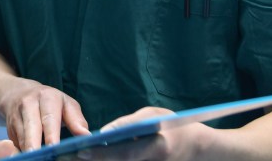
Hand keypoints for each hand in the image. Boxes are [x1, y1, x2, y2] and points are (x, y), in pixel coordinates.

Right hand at [0, 77, 88, 151]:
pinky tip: (28, 157)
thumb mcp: (66, 105)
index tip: (54, 146)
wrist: (18, 92)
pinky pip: (14, 141)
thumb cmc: (50, 103)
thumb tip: (88, 137)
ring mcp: (16, 114)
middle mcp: (29, 102)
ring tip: (34, 159)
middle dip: (34, 143)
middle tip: (38, 155)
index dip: (51, 133)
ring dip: (28, 149)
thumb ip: (77, 121)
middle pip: (31, 126)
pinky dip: (21, 151)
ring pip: (21, 136)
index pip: (50, 116)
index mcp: (47, 97)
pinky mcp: (8, 126)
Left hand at [79, 107, 211, 160]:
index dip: (101, 153)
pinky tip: (95, 158)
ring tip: (76, 158)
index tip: (80, 150)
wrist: (201, 150)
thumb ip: (128, 123)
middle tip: (71, 157)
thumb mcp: (154, 116)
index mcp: (158, 147)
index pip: (124, 153)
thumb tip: (103, 132)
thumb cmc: (176, 126)